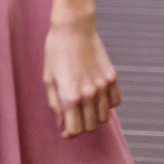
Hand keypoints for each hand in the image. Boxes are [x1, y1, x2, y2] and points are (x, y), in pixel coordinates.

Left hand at [45, 16, 120, 138]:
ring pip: (104, 117)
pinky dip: (107, 105)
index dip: (70, 134)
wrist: (74, 29)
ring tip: (84, 108)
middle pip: (90, 126)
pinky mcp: (113, 78)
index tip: (66, 131)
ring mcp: (103, 87)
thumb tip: (61, 122)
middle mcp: (89, 94)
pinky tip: (97, 98)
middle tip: (74, 118)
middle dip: (81, 126)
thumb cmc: (56, 52)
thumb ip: (54, 103)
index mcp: (70, 96)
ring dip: (94, 117)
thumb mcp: (48, 78)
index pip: (75, 129)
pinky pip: (115, 102)